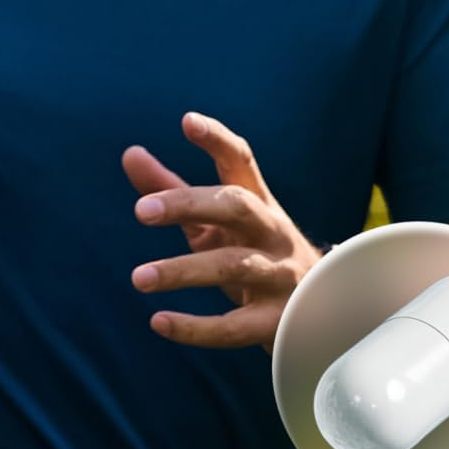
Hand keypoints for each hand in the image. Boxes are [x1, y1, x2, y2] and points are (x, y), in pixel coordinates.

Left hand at [121, 112, 319, 348]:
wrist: (319, 312)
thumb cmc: (253, 253)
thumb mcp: (216, 222)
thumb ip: (172, 189)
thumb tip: (129, 153)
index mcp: (257, 202)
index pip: (240, 161)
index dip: (217, 140)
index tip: (187, 121)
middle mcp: (273, 232)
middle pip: (237, 207)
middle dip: (188, 204)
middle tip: (141, 210)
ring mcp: (280, 276)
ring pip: (233, 267)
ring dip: (183, 271)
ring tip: (138, 278)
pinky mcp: (276, 322)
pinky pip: (235, 327)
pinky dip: (196, 327)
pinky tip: (159, 322)